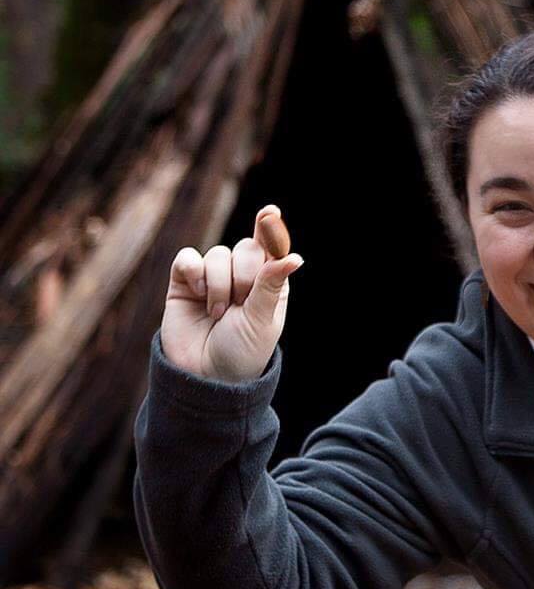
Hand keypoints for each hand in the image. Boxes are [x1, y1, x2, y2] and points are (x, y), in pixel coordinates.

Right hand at [160, 205, 303, 382]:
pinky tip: (198, 296)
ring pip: (217, 253)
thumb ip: (270, 285)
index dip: (269, 228)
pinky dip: (194, 272)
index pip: (271, 247)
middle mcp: (242, 276)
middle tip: (240, 305)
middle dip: (244, 275)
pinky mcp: (184, 283)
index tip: (271, 212)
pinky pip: (187, 258)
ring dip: (220, 284)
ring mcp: (212, 278)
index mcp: (269, 283)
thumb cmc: (242, 352)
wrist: (205, 377)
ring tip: (218, 314)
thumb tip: (294, 257)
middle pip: (245, 247)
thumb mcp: (262, 320)